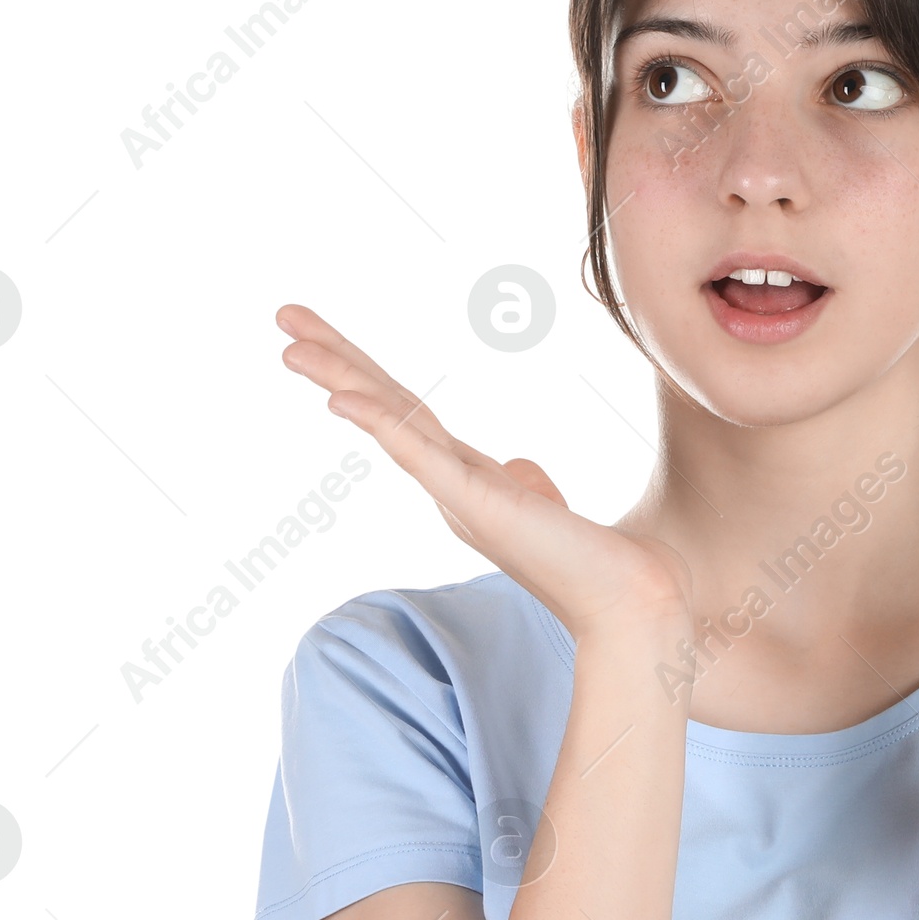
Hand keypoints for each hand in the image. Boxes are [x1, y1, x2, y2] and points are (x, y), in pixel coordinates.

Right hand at [276, 305, 692, 635]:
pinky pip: (417, 454)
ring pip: (388, 423)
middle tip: (285, 317)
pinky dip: (379, 423)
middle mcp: (450, 486)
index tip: (324, 339)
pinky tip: (342, 398)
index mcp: (466, 481)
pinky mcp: (475, 503)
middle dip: (334, 360)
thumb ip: (529, 486)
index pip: (405, 413)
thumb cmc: (599, 563)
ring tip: (290, 345)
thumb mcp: (551, 508)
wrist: (632, 603)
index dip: (365, 374)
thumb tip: (518, 466)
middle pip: (384, 406)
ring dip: (338, 380)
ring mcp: (457, 494)